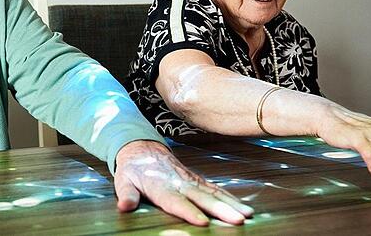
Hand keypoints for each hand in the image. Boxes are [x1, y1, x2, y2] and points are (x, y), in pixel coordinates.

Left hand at [113, 140, 253, 225]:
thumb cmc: (132, 169)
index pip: (175, 201)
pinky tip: (245, 207)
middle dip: (220, 209)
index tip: (203, 222)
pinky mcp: (197, 180)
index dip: (189, 212)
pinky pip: (216, 190)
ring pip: (213, 193)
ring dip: (231, 204)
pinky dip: (231, 198)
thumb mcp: (123, 181)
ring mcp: (191, 180)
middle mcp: (179, 182)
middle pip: (201, 198)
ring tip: (247, 215)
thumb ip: (126, 194)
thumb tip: (124, 206)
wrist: (142, 147)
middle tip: (237, 220)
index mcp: (160, 185)